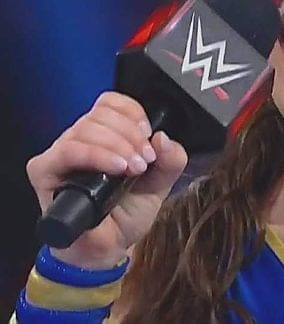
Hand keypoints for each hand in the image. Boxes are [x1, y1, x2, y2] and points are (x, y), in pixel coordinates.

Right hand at [26, 92, 187, 268]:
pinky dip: (97, 155)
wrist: (107, 248)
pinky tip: (116, 168)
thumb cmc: (127, 213)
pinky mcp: (44, 171)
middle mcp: (80, 139)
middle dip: (131, 134)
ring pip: (86, 128)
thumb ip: (171, 160)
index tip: (148, 134)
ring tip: (134, 168)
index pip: (111, 103)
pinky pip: (68, 150)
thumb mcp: (160, 184)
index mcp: (105, 135)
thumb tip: (163, 137)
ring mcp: (61, 153)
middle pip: (101, 114)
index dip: (132, 112)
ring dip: (118, 145)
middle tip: (145, 160)